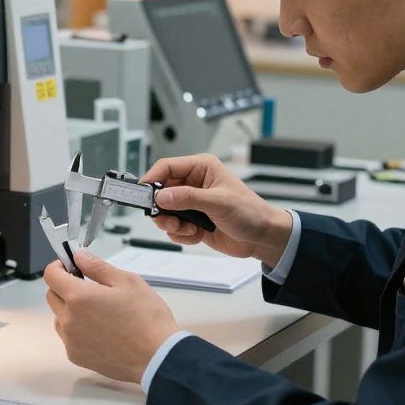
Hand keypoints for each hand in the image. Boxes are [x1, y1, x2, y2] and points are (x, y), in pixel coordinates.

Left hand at [43, 251, 179, 382]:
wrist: (158, 358)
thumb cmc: (147, 319)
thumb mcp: (128, 282)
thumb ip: (98, 267)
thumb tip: (79, 257)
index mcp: (79, 297)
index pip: (50, 275)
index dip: (59, 266)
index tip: (70, 266)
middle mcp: (69, 319)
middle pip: (52, 296)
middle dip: (64, 287)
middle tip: (88, 287)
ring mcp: (71, 340)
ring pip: (59, 317)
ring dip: (70, 310)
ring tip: (97, 312)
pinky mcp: (76, 356)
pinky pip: (68, 337)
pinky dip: (77, 330)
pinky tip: (100, 330)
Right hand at [143, 153, 293, 267]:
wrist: (262, 237)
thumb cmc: (250, 212)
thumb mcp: (218, 202)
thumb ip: (187, 198)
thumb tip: (162, 196)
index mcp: (201, 168)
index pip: (167, 167)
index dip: (152, 178)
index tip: (142, 194)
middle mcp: (194, 183)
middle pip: (161, 191)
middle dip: (162, 208)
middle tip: (167, 219)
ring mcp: (192, 203)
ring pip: (164, 211)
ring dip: (172, 224)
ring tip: (188, 228)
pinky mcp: (193, 220)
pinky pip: (174, 227)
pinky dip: (181, 234)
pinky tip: (197, 234)